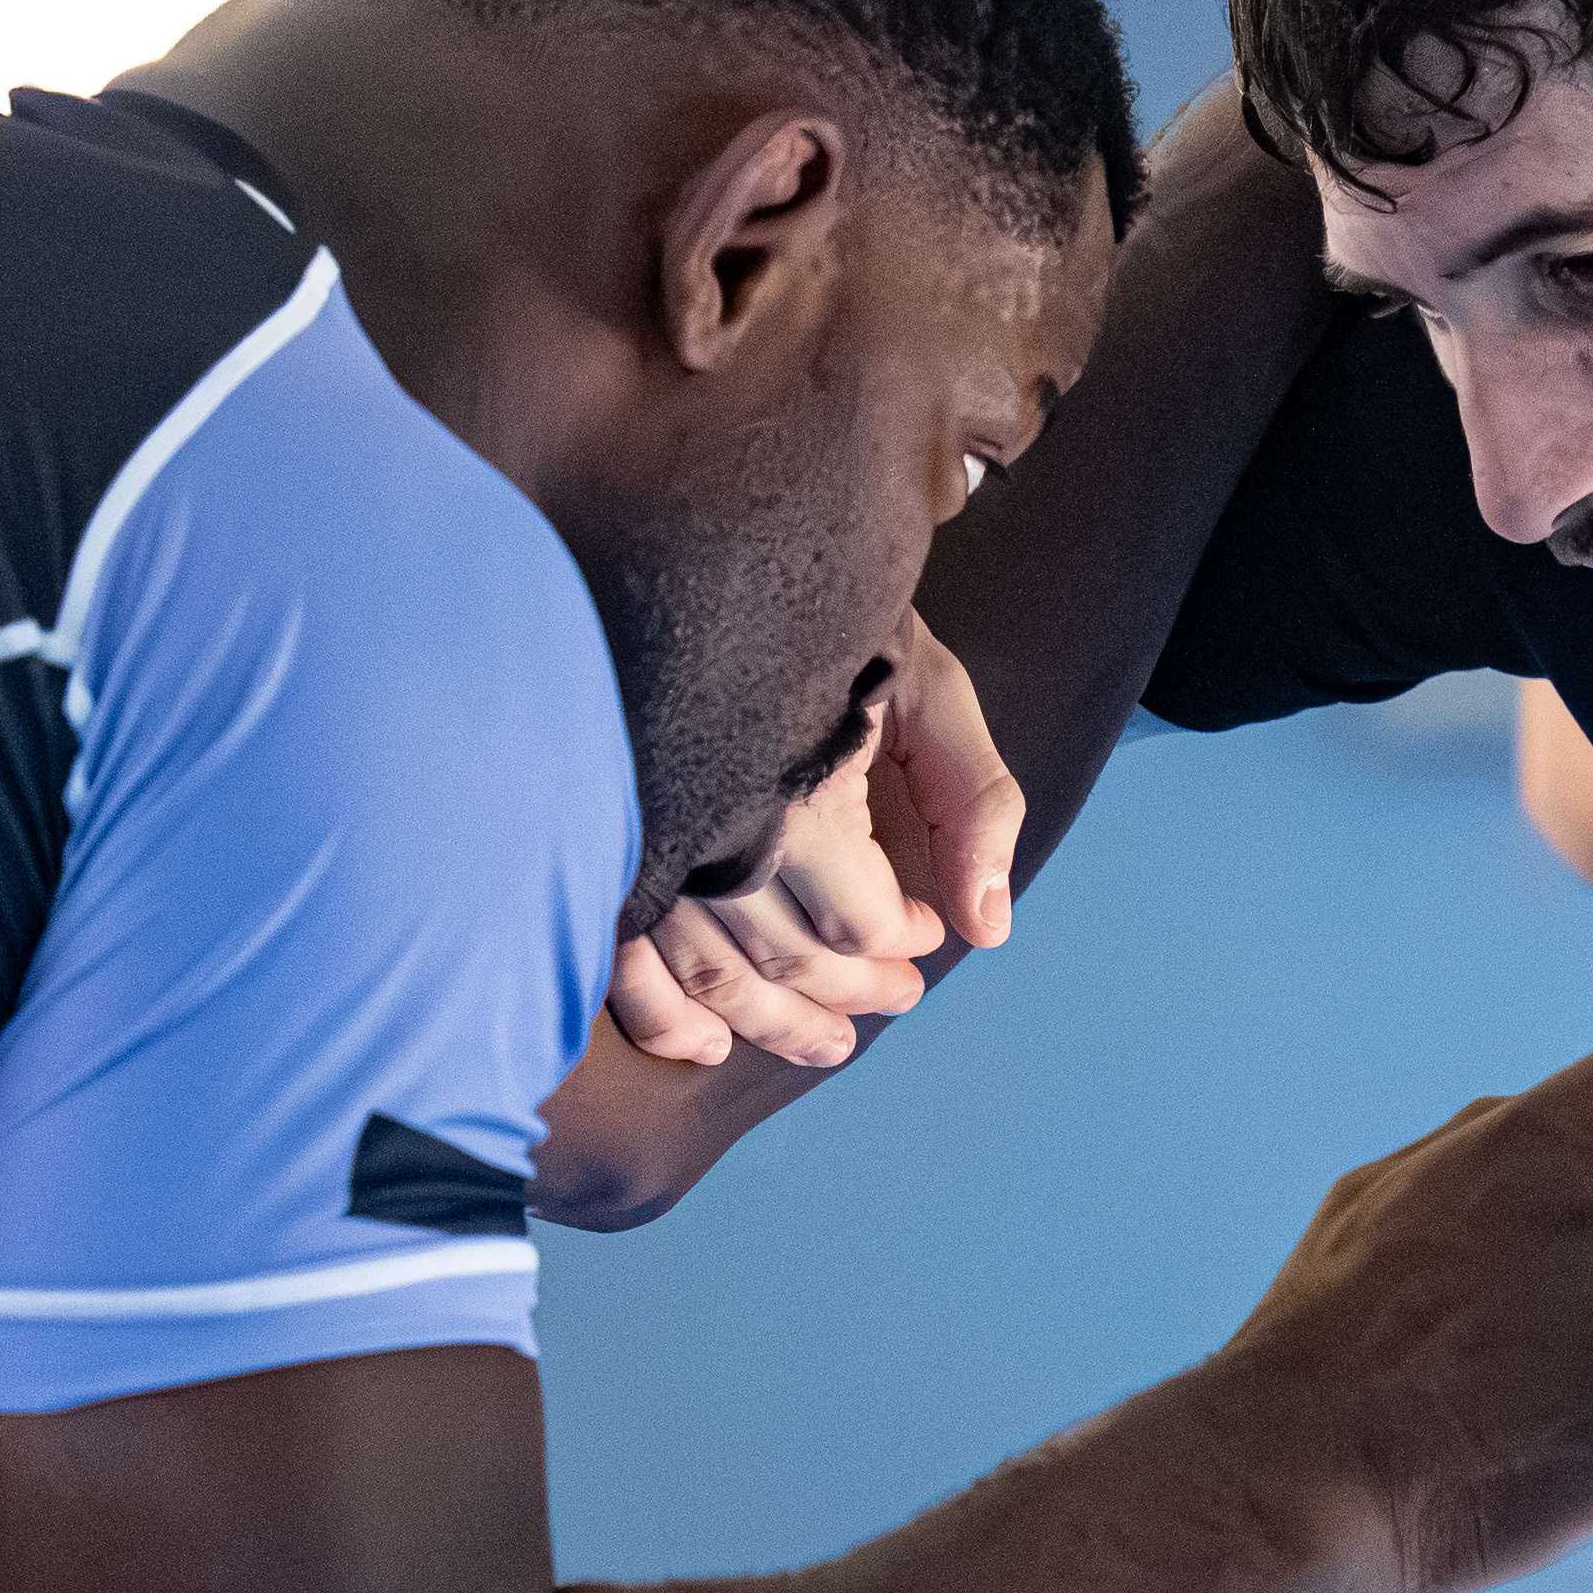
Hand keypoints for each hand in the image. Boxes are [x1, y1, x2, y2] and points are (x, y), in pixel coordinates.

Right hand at [596, 620, 1015, 1075]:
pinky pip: (622, 961)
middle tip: (896, 999)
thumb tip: (989, 926)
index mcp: (794, 786)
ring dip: (772, 1027)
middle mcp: (711, 828)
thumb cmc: (825, 616)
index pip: (858, 917)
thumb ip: (974, 803)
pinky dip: (662, 1019)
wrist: (696, 547)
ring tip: (827, 1046)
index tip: (921, 930)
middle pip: (787, 957)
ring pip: (710, 976)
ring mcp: (647, 845)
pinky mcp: (604, 851)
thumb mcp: (924, 687)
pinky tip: (705, 1046)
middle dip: (851, 993)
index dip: (901, 940)